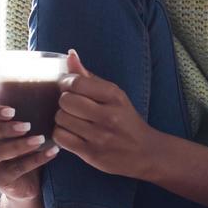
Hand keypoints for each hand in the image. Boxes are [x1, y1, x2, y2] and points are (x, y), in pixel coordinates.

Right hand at [0, 78, 59, 200]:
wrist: (27, 178)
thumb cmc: (18, 141)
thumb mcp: (11, 120)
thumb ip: (0, 98)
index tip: (13, 110)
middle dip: (2, 128)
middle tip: (26, 125)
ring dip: (19, 145)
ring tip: (40, 138)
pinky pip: (14, 170)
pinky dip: (34, 160)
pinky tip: (52, 151)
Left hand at [51, 48, 156, 179]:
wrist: (146, 152)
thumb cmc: (126, 120)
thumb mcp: (114, 95)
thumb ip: (89, 76)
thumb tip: (70, 54)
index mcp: (114, 96)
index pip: (76, 82)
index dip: (65, 83)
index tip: (68, 88)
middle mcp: (108, 115)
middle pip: (66, 101)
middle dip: (64, 102)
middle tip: (72, 106)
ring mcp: (100, 136)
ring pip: (61, 119)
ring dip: (62, 119)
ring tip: (72, 120)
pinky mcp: (92, 154)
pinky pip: (61, 138)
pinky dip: (60, 134)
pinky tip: (70, 133)